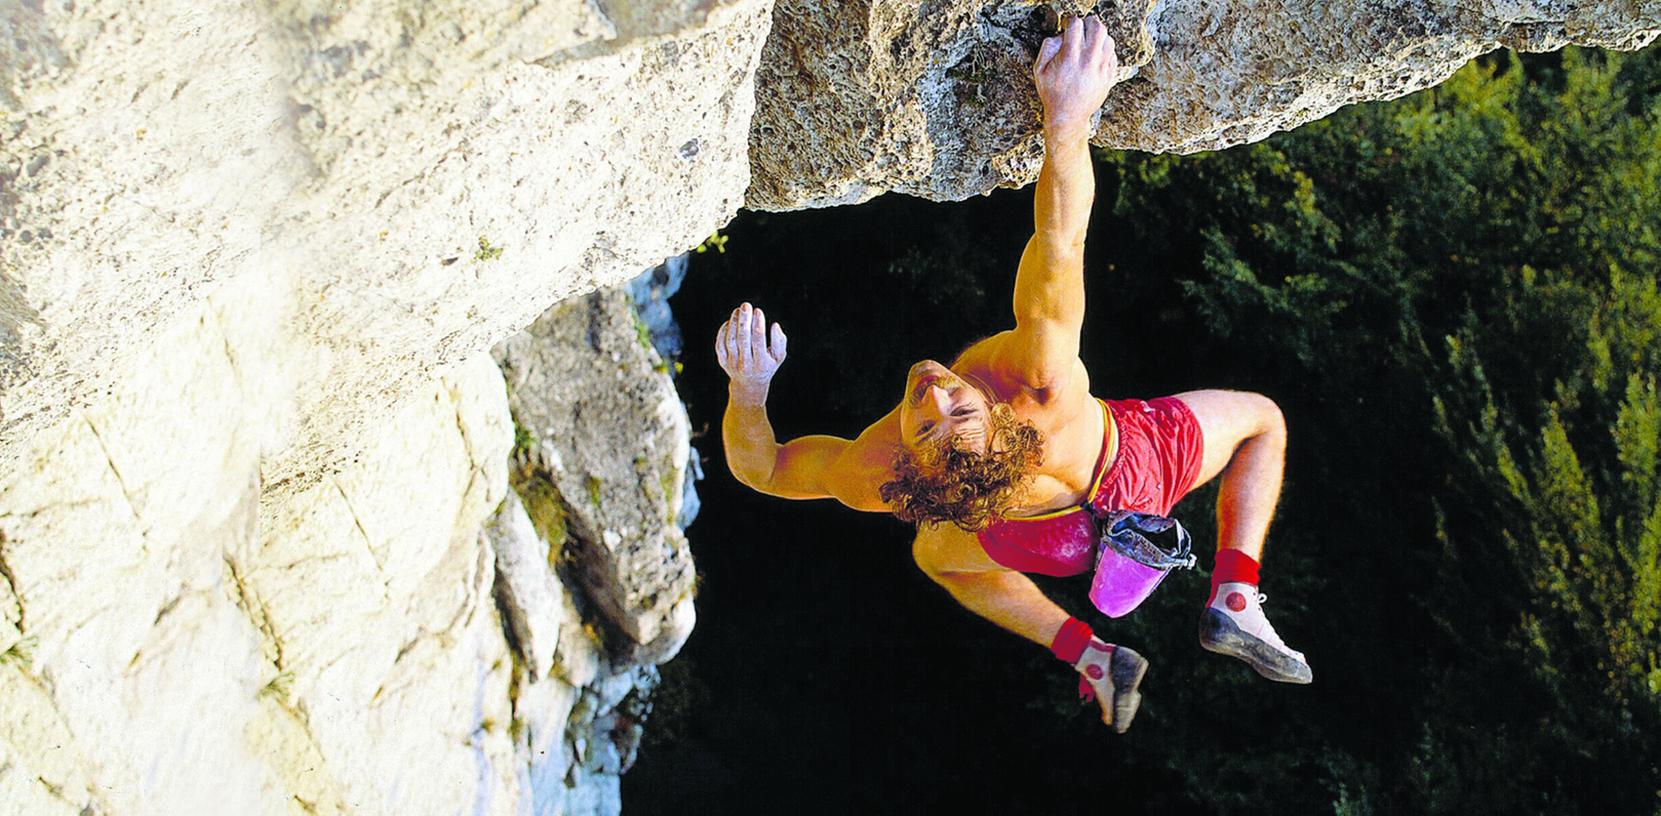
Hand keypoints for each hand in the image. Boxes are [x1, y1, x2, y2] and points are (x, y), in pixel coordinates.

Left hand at [715, 302, 787, 402]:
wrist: (749, 385)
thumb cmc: (767, 365)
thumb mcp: (779, 356)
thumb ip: (780, 341)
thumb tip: (775, 325)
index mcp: (761, 363)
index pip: (758, 341)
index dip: (758, 324)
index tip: (758, 311)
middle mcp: (745, 365)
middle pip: (743, 339)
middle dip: (744, 320)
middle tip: (746, 305)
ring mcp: (732, 364)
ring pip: (730, 340)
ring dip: (733, 323)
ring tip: (738, 310)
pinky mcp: (722, 361)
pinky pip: (721, 344)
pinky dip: (724, 331)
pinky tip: (730, 321)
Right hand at [1033, 15, 1118, 138]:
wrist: (1068, 116)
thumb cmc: (1052, 93)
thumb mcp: (1039, 70)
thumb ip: (1048, 47)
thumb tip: (1061, 35)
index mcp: (1070, 56)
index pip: (1076, 24)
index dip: (1070, 22)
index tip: (1068, 26)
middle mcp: (1088, 60)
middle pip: (1097, 27)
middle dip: (1089, 23)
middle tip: (1083, 29)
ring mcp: (1101, 68)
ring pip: (1108, 39)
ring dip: (1099, 36)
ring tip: (1090, 42)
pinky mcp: (1109, 76)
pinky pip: (1113, 54)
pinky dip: (1105, 50)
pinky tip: (1095, 55)